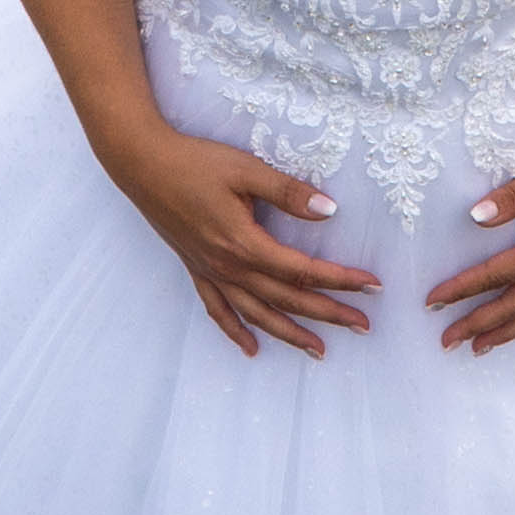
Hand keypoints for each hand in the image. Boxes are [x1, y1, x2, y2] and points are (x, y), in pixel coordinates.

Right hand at [106, 124, 378, 358]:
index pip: (304, 270)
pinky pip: (218, 311)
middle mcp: (229, 267)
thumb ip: (288, 192)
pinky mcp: (196, 269)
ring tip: (319, 352)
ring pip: (257, 314)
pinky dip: (236, 332)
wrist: (142, 164)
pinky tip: (252, 348)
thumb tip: (330, 210)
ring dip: (290, 334)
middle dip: (329, 314)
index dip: (341, 279)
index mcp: (245, 243)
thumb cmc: (195, 162)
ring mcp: (210, 272)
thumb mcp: (246, 170)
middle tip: (363, 325)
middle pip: (288, 299)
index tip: (372, 286)